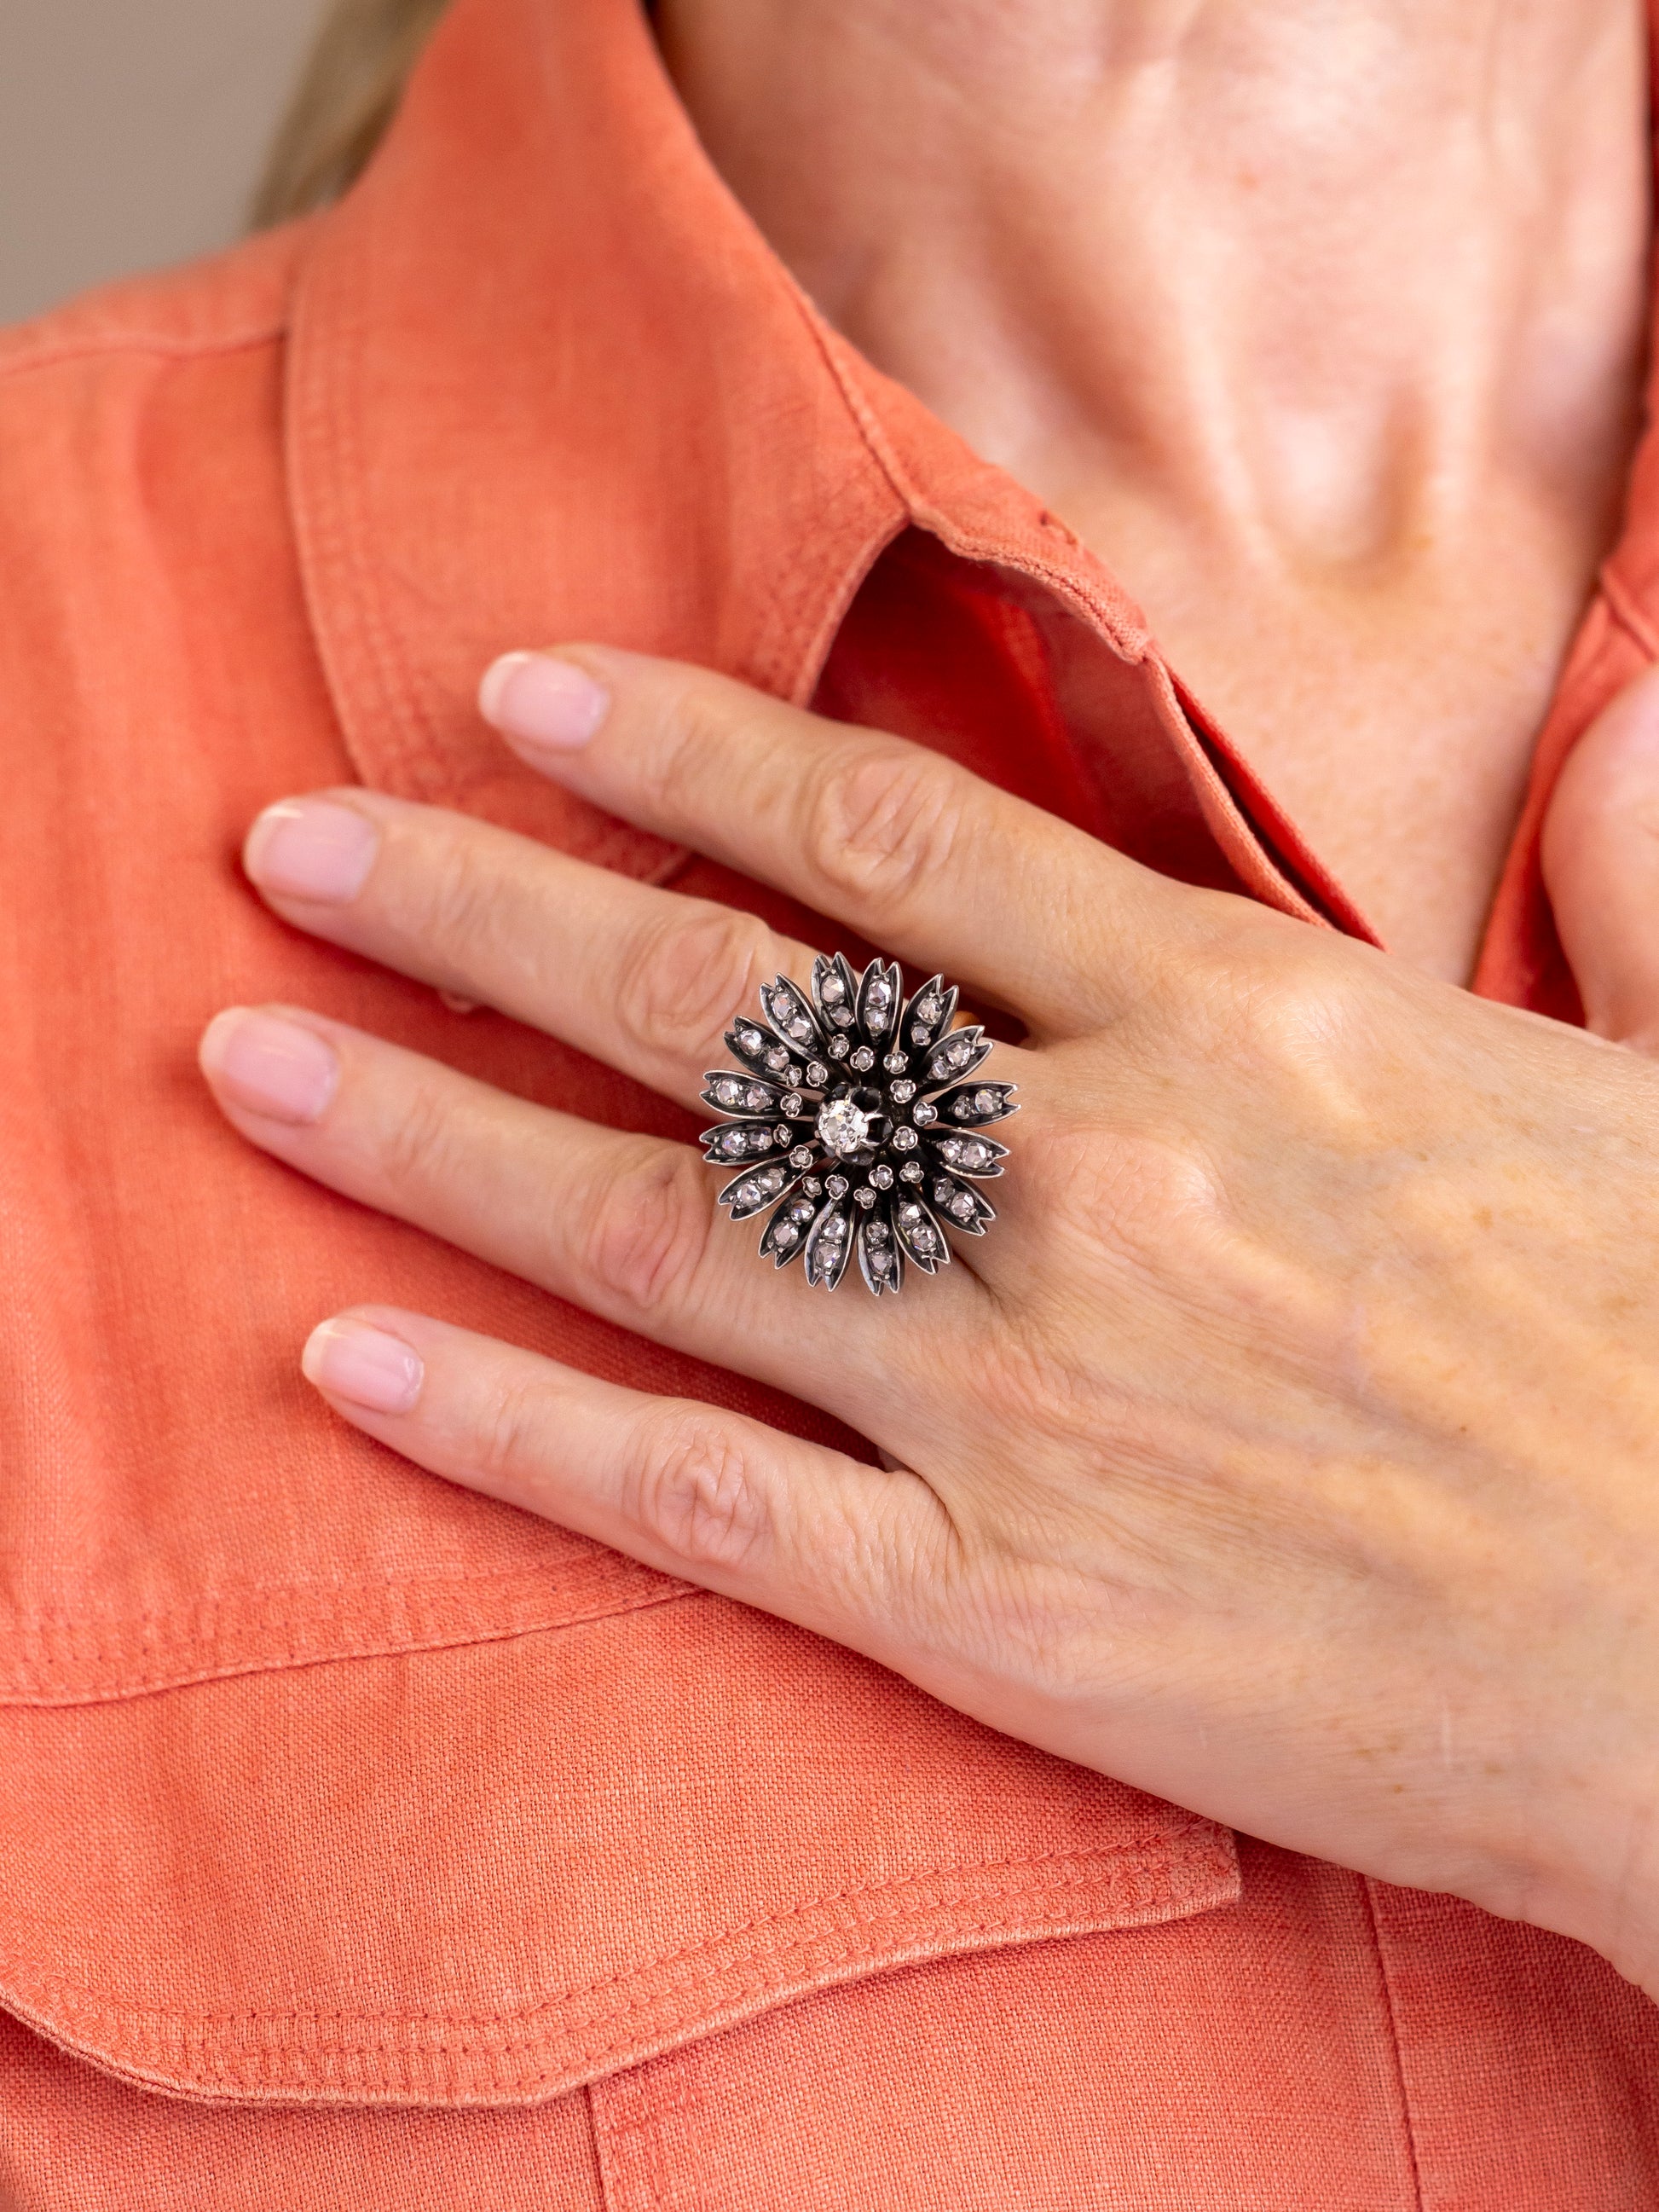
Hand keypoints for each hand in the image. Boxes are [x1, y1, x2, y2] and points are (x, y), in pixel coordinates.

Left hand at [200, 645, 1658, 1998]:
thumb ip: (1626, 876)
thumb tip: (1643, 720)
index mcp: (1237, 1032)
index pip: (892, 843)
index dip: (680, 751)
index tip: (520, 697)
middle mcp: (1091, 1186)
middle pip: (717, 1013)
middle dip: (479, 912)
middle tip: (296, 850)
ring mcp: (1021, 1401)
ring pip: (661, 1233)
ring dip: (430, 1139)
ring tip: (256, 1065)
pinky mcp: (994, 1608)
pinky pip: (697, 1501)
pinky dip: (510, 1428)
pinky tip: (358, 1360)